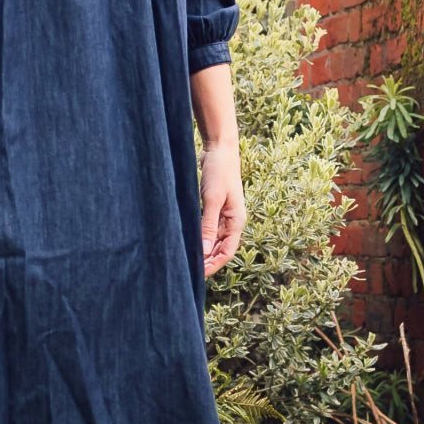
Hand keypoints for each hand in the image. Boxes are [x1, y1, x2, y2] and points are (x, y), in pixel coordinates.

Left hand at [199, 142, 244, 277]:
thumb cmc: (218, 172)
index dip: (213, 265)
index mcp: (237, 221)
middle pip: (221, 249)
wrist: (219, 150)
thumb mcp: (212, 199)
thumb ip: (208, 225)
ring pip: (214, 241)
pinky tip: (188, 242)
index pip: (227, 253)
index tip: (196, 274)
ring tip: (186, 259)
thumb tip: (205, 250)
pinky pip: (209, 230)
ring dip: (203, 251)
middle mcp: (232, 222)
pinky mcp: (215, 209)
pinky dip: (200, 238)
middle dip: (207, 261)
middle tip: (187, 270)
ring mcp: (224, 216)